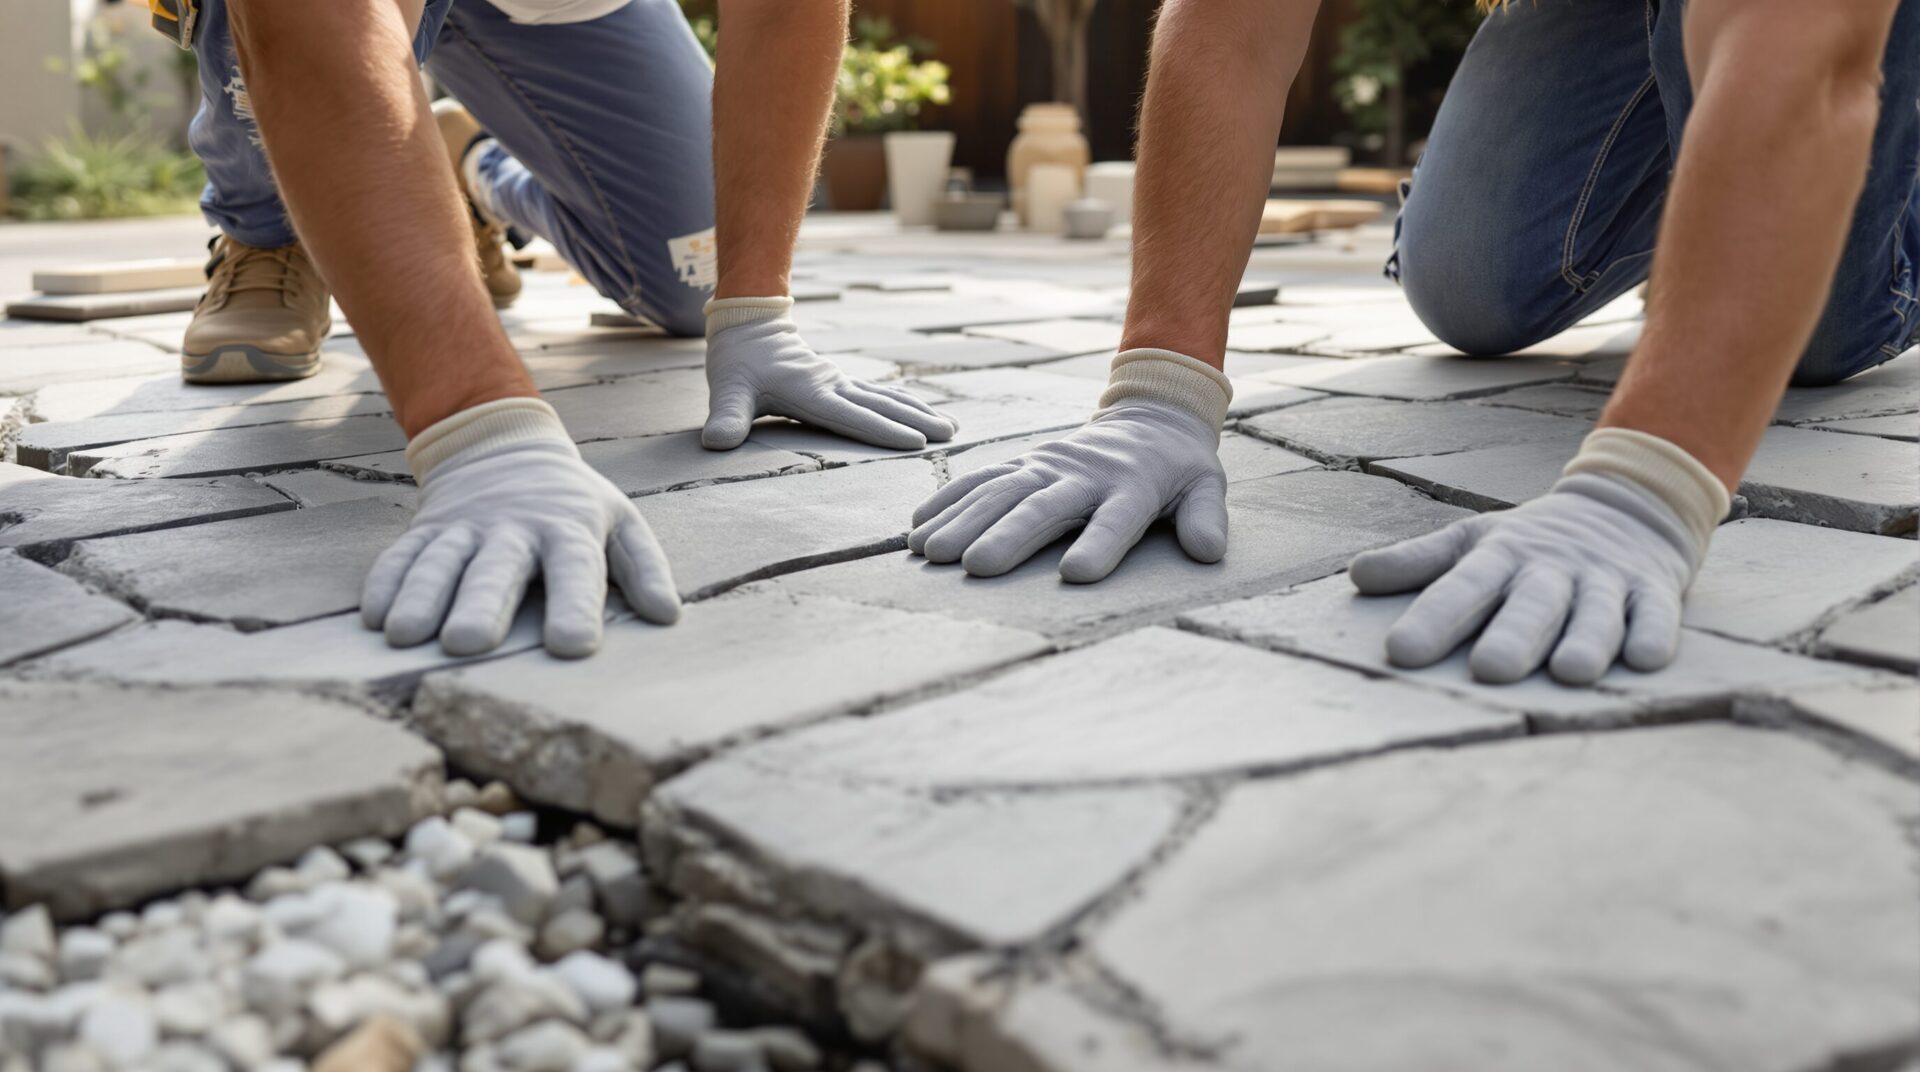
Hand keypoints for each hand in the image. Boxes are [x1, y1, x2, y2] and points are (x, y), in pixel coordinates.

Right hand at [362, 398, 680, 657]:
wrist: (508, 448)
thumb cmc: (575, 507)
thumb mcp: (620, 524)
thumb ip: (643, 568)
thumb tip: (668, 616)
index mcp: (568, 531)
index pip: (576, 570)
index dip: (576, 606)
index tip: (573, 647)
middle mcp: (513, 529)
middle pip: (497, 569)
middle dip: (483, 604)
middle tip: (470, 643)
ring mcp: (465, 528)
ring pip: (441, 562)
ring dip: (422, 597)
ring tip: (407, 636)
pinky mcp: (427, 530)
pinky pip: (402, 555)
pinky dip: (386, 583)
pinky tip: (374, 619)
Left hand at [702, 296, 956, 449]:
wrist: (748, 324)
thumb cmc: (737, 361)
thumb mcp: (727, 389)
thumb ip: (725, 417)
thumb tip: (717, 443)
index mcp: (811, 392)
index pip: (852, 415)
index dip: (882, 429)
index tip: (914, 441)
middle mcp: (833, 386)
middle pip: (882, 406)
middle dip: (917, 421)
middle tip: (949, 436)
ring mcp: (840, 382)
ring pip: (887, 398)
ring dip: (919, 412)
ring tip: (951, 427)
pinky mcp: (841, 383)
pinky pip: (880, 395)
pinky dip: (906, 404)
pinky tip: (926, 413)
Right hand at [909, 348, 1232, 581]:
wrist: (1150, 416)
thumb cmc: (1178, 469)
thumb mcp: (1205, 487)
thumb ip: (1205, 518)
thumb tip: (1208, 552)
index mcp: (1132, 486)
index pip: (1116, 519)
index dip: (1099, 544)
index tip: (1075, 575)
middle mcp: (1083, 474)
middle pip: (1043, 507)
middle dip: (1009, 535)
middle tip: (976, 567)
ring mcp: (1047, 465)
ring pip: (1001, 492)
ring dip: (963, 520)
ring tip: (931, 553)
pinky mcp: (1024, 464)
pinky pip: (981, 480)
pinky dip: (948, 502)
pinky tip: (916, 528)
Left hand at [1348, 429, 1727, 684]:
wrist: (1628, 503)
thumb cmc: (1532, 541)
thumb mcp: (1473, 542)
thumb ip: (1417, 563)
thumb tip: (1356, 576)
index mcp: (1501, 558)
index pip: (1461, 587)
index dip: (1433, 618)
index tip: (1401, 651)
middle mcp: (1552, 570)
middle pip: (1531, 605)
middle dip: (1513, 637)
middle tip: (1490, 671)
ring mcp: (1605, 581)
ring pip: (1596, 614)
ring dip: (1586, 642)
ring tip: (1572, 673)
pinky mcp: (1653, 591)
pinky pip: (1657, 615)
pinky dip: (1654, 635)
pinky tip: (1646, 658)